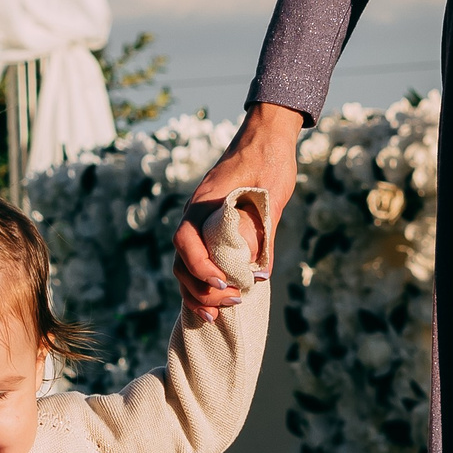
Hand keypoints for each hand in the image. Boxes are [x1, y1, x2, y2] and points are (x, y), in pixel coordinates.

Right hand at [174, 102, 302, 310]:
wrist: (266, 137)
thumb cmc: (270, 161)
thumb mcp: (270, 197)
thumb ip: (262, 232)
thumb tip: (260, 273)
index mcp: (203, 203)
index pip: (186, 241)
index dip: (201, 267)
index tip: (224, 283)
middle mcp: (194, 215)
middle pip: (181, 262)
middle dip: (201, 289)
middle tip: (231, 303)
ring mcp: (198, 224)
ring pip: (185, 267)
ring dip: (198, 293)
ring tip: (218, 315)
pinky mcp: (208, 231)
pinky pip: (196, 261)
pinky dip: (202, 284)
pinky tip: (214, 301)